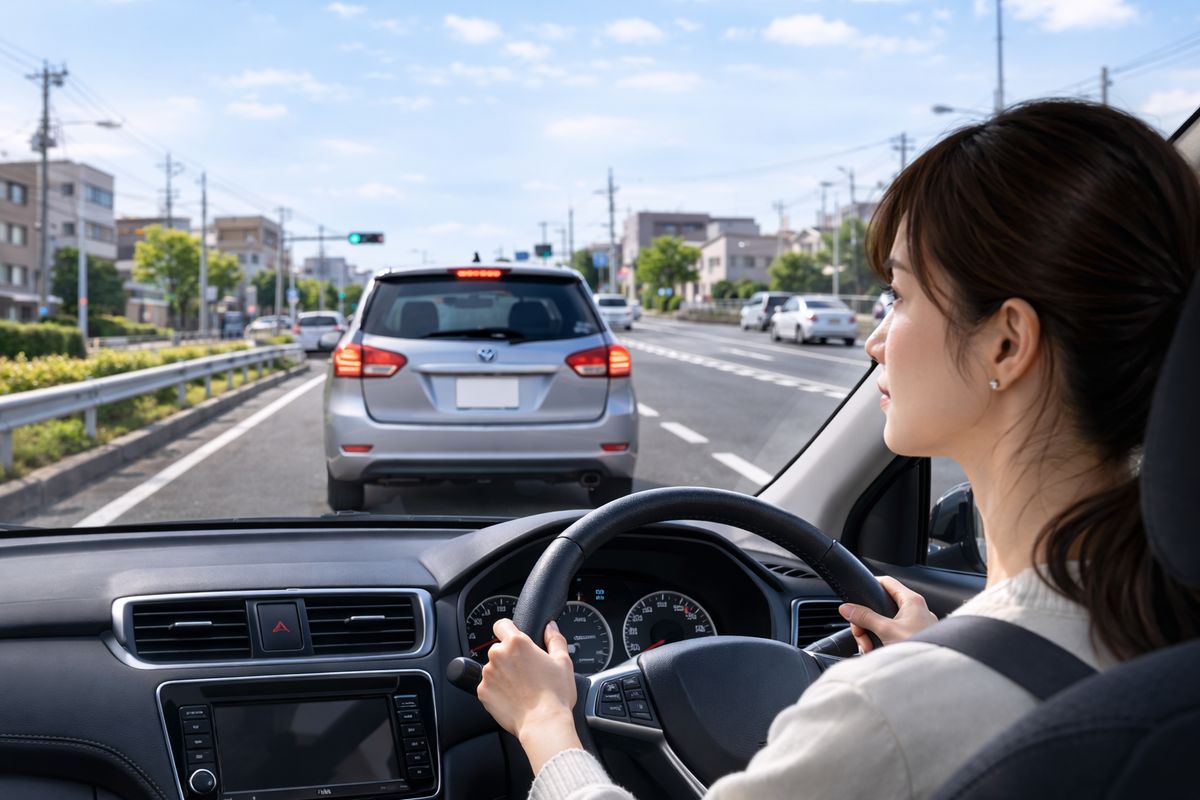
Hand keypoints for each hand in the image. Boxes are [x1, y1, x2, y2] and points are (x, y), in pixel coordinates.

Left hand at [477, 619, 581, 772]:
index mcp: (516, 643)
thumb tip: (550, 627)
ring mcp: (488, 674)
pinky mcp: (482, 692)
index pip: (502, 624)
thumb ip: (555, 639)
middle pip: (499, 649)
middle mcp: (498, 655)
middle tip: (525, 671)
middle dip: (509, 657)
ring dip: (503, 674)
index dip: (508, 630)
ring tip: (520, 688)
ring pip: (493, 668)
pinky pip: (488, 686)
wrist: (543, 723)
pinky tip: (513, 698)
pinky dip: (497, 690)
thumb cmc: (555, 694)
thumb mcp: (563, 661)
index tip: (513, 639)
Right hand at [838, 576, 936, 653]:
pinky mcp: (915, 639)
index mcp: (912, 601)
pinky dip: (882, 643)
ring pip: (885, 623)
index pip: (886, 582)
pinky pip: (892, 636)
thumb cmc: (919, 648)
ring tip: (869, 649)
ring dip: (872, 636)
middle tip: (860, 634)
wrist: (935, 676)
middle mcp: (916, 610)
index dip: (870, 587)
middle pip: (881, 607)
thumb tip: (847, 608)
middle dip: (866, 622)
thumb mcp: (885, 630)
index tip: (856, 598)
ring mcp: (916, 626)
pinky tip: (877, 654)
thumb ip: (864, 617)